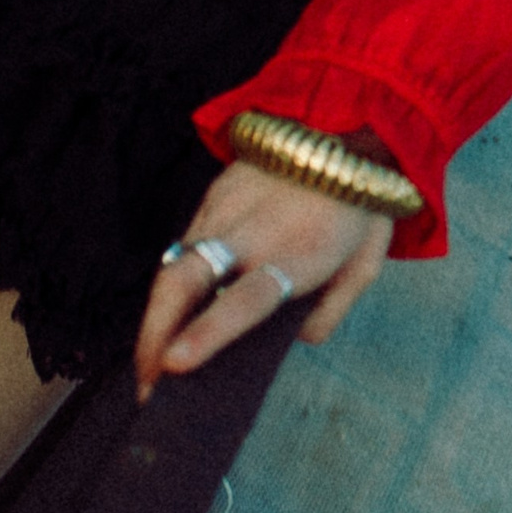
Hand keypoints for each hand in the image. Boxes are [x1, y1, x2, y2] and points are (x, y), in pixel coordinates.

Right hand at [133, 161, 396, 400]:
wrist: (352, 128)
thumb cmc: (360, 208)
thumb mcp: (366, 263)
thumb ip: (332, 309)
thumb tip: (296, 340)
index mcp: (300, 253)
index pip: (248, 297)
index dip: (209, 332)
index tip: (173, 364)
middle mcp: (255, 230)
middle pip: (186, 278)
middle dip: (154, 334)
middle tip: (145, 383)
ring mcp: (228, 208)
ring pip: (176, 264)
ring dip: (156, 318)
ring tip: (150, 363)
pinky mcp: (214, 193)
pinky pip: (185, 244)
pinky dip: (172, 284)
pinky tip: (171, 315)